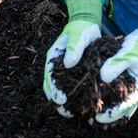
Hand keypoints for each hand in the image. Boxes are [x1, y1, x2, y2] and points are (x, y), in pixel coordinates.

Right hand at [43, 0, 102, 114]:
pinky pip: (69, 84)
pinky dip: (72, 94)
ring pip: (59, 86)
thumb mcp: (79, 35)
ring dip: (62, 99)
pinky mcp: (73, 71)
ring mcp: (64, 68)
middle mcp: (56, 64)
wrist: (87, 24)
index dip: (53, 88)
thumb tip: (68, 64)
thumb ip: (74, 47)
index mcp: (54, 55)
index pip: (49, 75)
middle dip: (55, 98)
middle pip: (51, 84)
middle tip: (64, 111)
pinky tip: (79, 104)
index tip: (60, 99)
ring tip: (69, 113)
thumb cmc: (82, 28)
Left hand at [95, 0, 137, 123]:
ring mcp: (129, 89)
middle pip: (122, 110)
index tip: (99, 118)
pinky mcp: (122, 84)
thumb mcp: (127, 53)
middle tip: (92, 120)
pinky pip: (114, 97)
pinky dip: (105, 101)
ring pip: (118, 106)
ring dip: (106, 111)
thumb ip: (117, 64)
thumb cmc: (137, 47)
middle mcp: (135, 92)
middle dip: (108, 117)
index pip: (126, 106)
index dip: (113, 114)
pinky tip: (93, 103)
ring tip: (90, 115)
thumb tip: (103, 78)